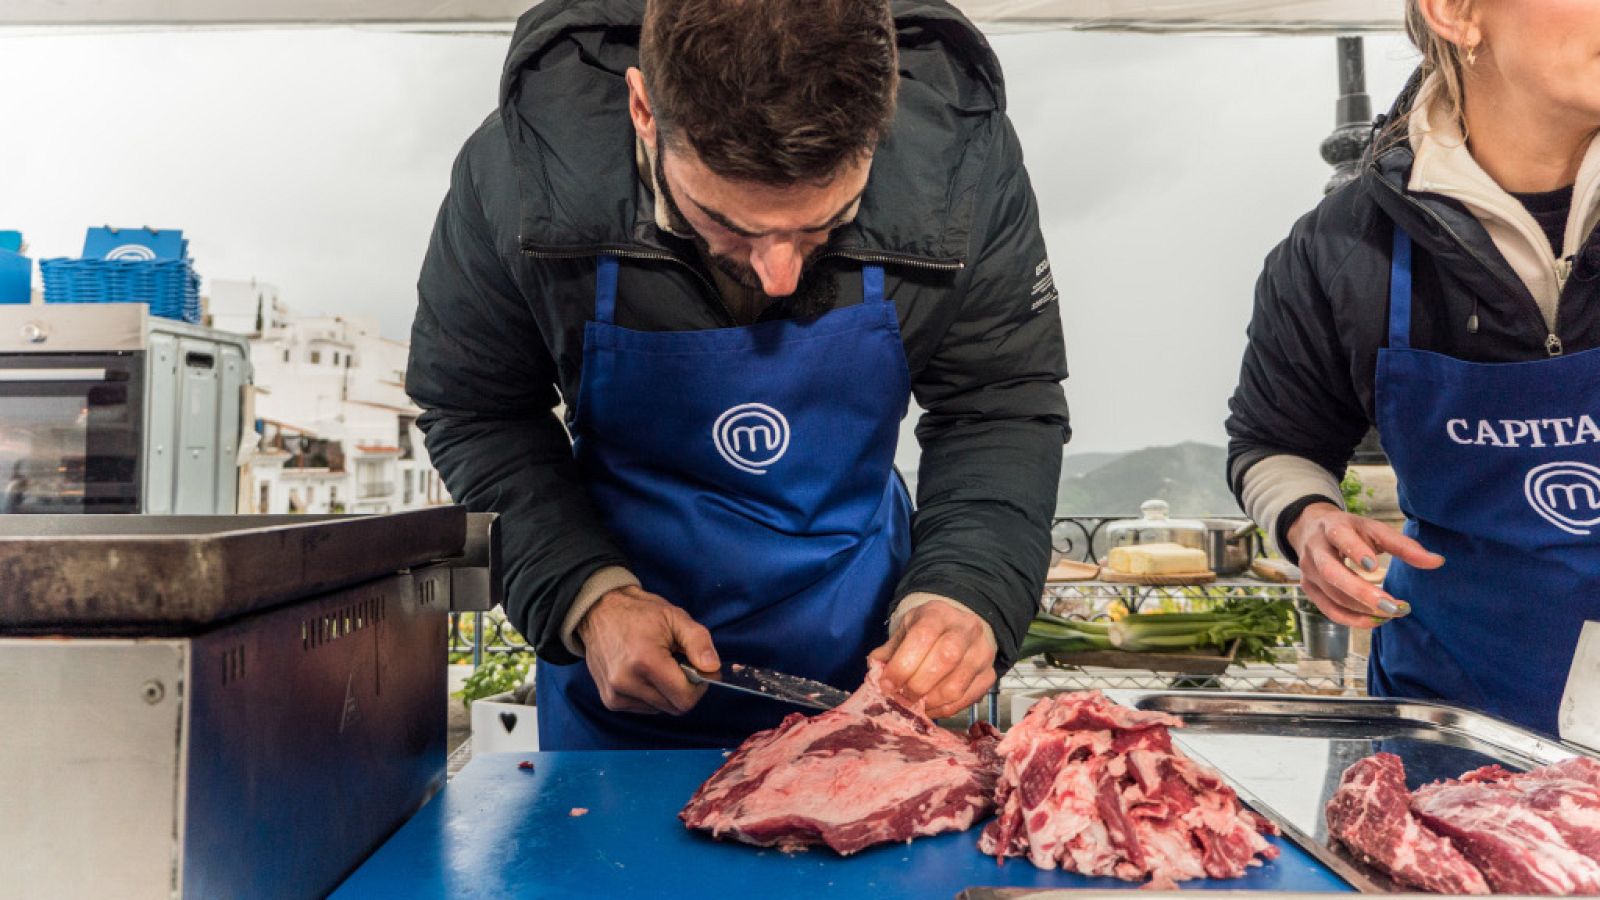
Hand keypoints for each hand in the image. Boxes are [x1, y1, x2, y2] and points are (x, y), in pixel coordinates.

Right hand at [576, 585, 718, 714]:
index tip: (697, 668)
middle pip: (674, 707)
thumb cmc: (639, 613)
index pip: (685, 698)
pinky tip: (643, 672)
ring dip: (666, 691)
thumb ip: (699, 643)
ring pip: (661, 709)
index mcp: (645, 661)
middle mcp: (626, 683)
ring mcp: (615, 694)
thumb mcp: (676, 617)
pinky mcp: (610, 700)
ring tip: (657, 664)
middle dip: (683, 688)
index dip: (699, 685)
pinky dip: (652, 694)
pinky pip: (645, 707)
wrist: (600, 611)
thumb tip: (713, 668)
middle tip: (676, 662)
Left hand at [868, 599, 996, 718]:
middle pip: (945, 660)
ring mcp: (982, 653)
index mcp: (939, 614)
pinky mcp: (989, 675)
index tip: (887, 684)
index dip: (903, 665)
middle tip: (902, 696)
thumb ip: (889, 650)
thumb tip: (874, 670)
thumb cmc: (927, 631)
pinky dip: (944, 710)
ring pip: (956, 686)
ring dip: (930, 702)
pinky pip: (966, 700)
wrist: (959, 628)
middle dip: (917, 685)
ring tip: (915, 705)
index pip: (923, 636)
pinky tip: (930, 708)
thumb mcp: (906, 630)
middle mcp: (966, 630)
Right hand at [1287, 502, 1443, 627]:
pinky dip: (1352, 619)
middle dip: (1361, 592)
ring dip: (1362, 608)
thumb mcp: (1374, 530)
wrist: (1311, 529)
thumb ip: (1403, 546)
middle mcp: (1315, 550)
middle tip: (1391, 606)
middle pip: (1331, 572)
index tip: (1374, 566)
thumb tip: (1438, 562)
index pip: (1340, 537)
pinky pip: (1329, 610)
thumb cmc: (1350, 531)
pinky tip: (1376, 621)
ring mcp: (1308, 571)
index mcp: (1332, 527)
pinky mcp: (1309, 589)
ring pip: (1332, 595)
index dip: (1355, 551)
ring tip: (1392, 613)